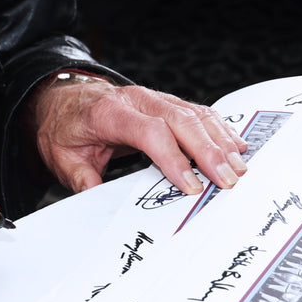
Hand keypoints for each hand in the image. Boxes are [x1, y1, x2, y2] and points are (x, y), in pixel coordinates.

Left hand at [31, 75, 247, 195]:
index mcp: (109, 112)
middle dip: (208, 151)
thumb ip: (82, 180)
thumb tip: (99, 203)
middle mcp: (136, 99)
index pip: (149, 131)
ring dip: (220, 140)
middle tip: (229, 179)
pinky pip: (197, 111)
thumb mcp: (62, 158)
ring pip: (194, 113)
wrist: (62, 99)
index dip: (173, 158)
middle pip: (180, 120)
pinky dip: (219, 128)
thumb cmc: (65, 128)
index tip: (191, 185)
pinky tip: (235, 145)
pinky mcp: (165, 101)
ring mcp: (153, 98)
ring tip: (239, 166)